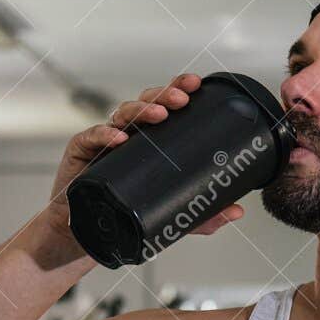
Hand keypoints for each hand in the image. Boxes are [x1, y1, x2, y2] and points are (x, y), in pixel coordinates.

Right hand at [35, 73, 245, 260]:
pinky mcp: (81, 152)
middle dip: (164, 95)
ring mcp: (105, 140)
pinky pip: (91, 137)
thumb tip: (238, 210)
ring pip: (122, 113)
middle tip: (182, 99)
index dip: (179, 90)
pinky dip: (105, 134)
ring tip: (159, 115)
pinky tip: (119, 139)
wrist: (88, 234)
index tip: (197, 84)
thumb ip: (204, 215)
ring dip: (141, 109)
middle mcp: (129, 133)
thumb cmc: (128, 214)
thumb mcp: (172, 216)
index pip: (166, 106)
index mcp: (151, 138)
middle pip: (146, 102)